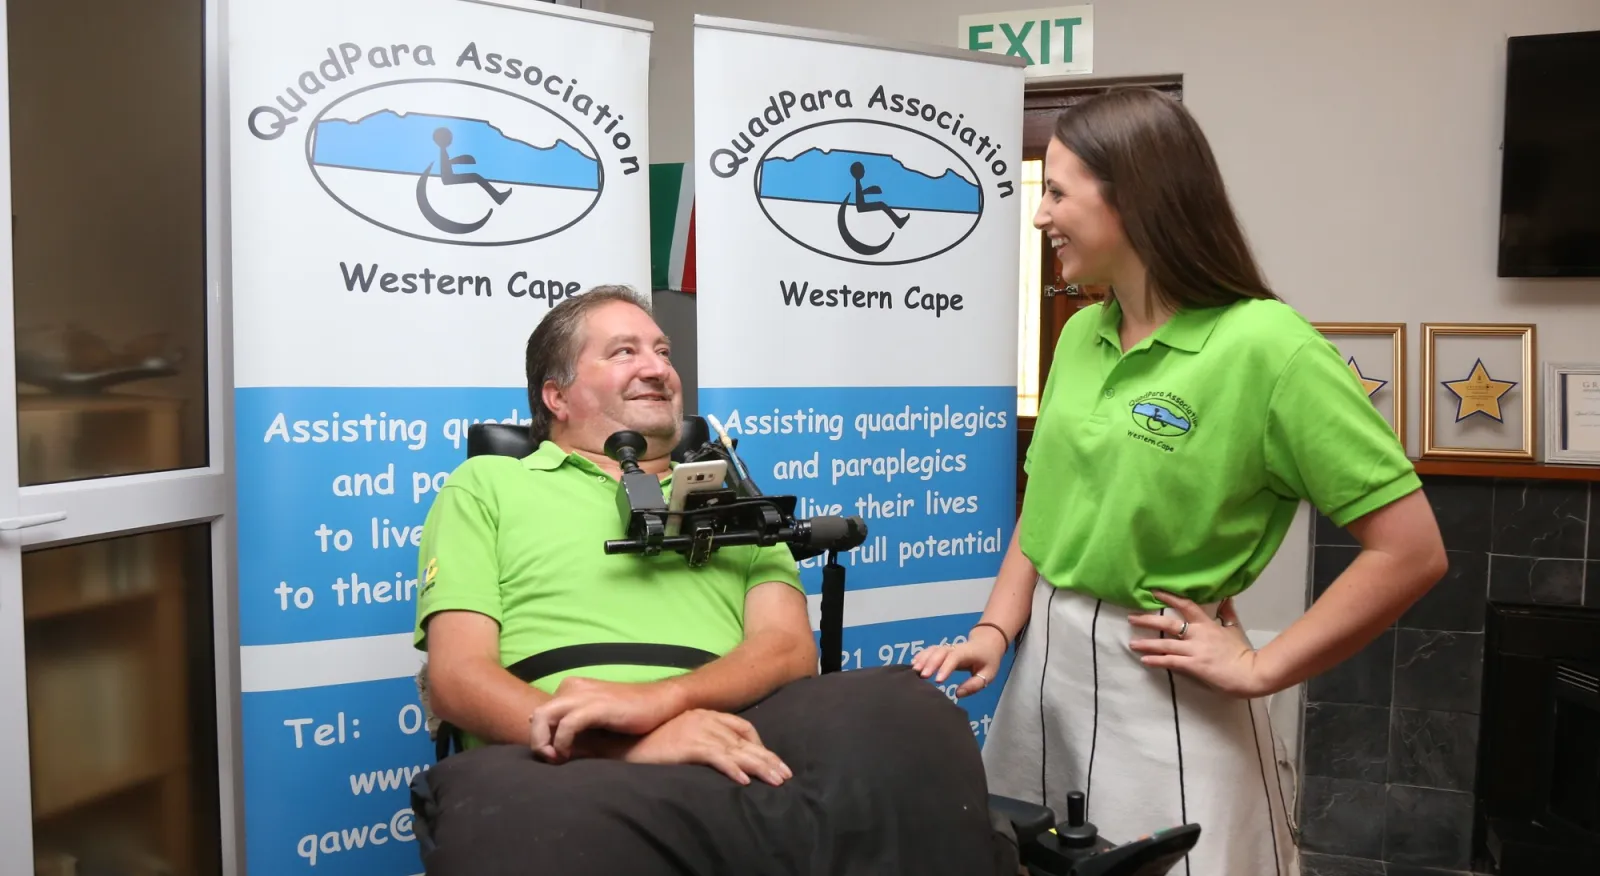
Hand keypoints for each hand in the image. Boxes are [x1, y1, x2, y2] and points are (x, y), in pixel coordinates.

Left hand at [529, 676, 684, 762]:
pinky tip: (568, 755)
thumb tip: (551, 742)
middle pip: (538, 715)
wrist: (662, 703)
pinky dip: (561, 742)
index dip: (541, 737)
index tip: (552, 756)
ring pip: (545, 716)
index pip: (542, 713)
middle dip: (537, 741)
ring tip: (557, 759)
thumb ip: (575, 725)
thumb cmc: (631, 715)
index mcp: (573, 689)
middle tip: (550, 761)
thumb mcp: (597, 718)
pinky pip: (567, 724)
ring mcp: (585, 695)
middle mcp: (574, 688)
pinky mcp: (598, 706)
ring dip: (544, 742)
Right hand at [623, 709, 792, 786]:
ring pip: (737, 750)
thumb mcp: (676, 734)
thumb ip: (696, 738)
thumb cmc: (645, 740)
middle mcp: (705, 719)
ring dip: (760, 767)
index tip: (769, 759)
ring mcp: (697, 731)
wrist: (619, 737)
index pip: (741, 726)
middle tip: (785, 775)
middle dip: (768, 758)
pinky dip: (732, 769)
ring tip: (776, 781)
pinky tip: (744, 782)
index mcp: (704, 714)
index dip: (759, 744)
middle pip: (746, 740)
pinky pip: (717, 758)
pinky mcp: (687, 744)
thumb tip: (714, 754)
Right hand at [910, 625, 1006, 697]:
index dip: (946, 667)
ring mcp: (948, 647)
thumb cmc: (987, 661)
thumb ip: (974, 685)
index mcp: (968, 653)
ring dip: (923, 659)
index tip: (938, 681)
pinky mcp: (942, 649)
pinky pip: (930, 650)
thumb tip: (957, 693)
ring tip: (914, 670)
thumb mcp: (988, 674)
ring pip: (933, 650)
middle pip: (940, 652)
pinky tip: (913, 664)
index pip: (955, 657)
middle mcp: (956, 648)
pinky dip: (921, 656)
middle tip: (923, 676)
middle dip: (930, 663)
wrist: (986, 643)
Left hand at [1128, 593, 1269, 697]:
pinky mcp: (1194, 666)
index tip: (1153, 591)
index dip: (1169, 597)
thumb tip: (1227, 598)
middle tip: (1131, 618)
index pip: (1185, 605)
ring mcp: (1194, 650)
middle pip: (1168, 624)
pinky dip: (1156, 661)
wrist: (1252, 673)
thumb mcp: (1235, 629)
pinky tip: (1145, 660)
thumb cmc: (1243, 652)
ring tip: (1132, 644)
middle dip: (1148, 621)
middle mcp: (1197, 634)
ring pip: (1165, 644)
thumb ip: (1228, 614)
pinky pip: (1171, 662)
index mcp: (1207, 624)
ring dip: (1147, 644)